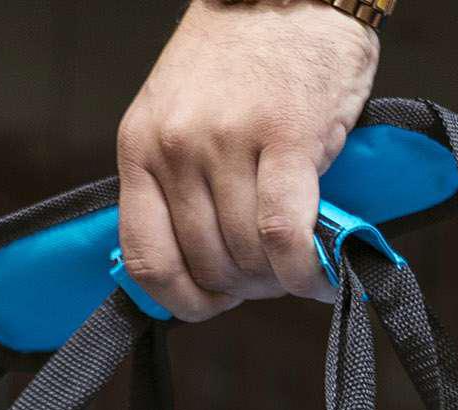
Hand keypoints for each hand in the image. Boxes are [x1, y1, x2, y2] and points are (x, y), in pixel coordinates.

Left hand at [116, 1, 379, 319]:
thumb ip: (180, 182)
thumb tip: (204, 262)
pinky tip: (318, 278)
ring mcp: (228, 142)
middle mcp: (176, 147)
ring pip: (246, 252)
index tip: (208, 304)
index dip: (179, 299)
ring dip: (276, 282)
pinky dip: (304, 271)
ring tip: (296, 274)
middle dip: (241, 289)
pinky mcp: (286, 138)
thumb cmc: (242, 57)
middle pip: (204, 259)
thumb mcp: (180, 116)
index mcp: (140, 146)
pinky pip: (286, 233)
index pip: (144, 255)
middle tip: (269, 284)